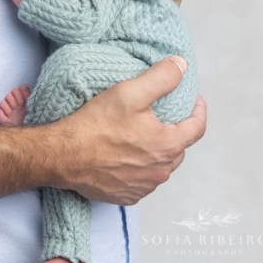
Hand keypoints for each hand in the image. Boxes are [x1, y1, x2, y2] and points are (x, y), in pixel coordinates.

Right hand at [55, 56, 205, 204]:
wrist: (64, 156)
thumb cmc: (96, 125)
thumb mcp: (129, 92)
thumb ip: (161, 78)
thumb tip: (181, 66)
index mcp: (167, 145)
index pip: (197, 128)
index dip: (198, 110)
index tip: (192, 101)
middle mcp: (160, 171)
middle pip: (179, 148)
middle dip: (174, 131)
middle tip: (159, 116)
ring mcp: (144, 187)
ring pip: (160, 166)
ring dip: (156, 152)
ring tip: (140, 136)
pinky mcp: (126, 196)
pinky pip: (142, 181)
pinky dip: (139, 169)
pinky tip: (125, 157)